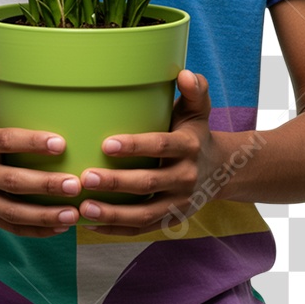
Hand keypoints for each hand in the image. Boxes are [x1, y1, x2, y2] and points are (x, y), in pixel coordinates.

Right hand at [0, 64, 83, 237]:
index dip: (31, 142)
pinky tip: (62, 226)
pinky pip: (11, 227)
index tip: (60, 143)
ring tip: (75, 213)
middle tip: (76, 183)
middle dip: (45, 184)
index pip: (4, 141)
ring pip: (13, 211)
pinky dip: (36, 230)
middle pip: (11, 181)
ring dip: (45, 214)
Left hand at [74, 69, 227, 236]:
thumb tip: (184, 74)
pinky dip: (116, 229)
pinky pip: (141, 229)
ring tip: (83, 207)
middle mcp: (186, 177)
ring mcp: (178, 203)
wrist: (221, 171)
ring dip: (113, 213)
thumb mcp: (198, 110)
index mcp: (189, 147)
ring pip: (144, 214)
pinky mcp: (170, 220)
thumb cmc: (195, 133)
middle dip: (115, 182)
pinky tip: (90, 223)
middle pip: (148, 183)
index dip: (135, 146)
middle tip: (85, 177)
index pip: (161, 146)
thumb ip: (194, 90)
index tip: (106, 144)